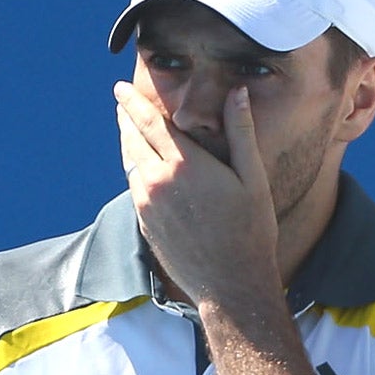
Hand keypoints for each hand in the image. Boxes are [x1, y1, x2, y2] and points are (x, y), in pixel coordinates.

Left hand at [116, 81, 281, 312]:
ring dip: (128, 144)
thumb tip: (238, 92)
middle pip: (132, 139)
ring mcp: (147, 205)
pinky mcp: (144, 224)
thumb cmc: (250, 232)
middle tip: (121, 103)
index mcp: (184, 165)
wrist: (230, 286)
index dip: (132, 102)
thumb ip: (241, 132)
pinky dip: (134, 171)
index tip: (120, 88)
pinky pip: (134, 188)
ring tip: (129, 131)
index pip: (149, 121)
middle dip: (126, 118)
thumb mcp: (254, 179)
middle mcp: (157, 182)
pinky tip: (141, 169)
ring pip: (129, 163)